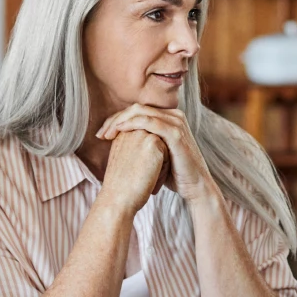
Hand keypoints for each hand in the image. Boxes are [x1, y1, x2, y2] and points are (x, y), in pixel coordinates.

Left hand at [97, 105, 215, 204]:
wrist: (195, 187)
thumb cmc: (174, 174)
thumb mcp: (157, 154)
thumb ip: (144, 143)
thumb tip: (121, 142)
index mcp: (169, 118)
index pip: (138, 111)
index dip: (118, 119)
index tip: (102, 134)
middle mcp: (174, 115)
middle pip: (137, 108)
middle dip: (115, 119)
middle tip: (101, 133)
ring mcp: (176, 122)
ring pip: (141, 112)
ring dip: (119, 121)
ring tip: (106, 134)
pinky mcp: (176, 133)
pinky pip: (149, 122)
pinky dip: (131, 124)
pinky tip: (119, 131)